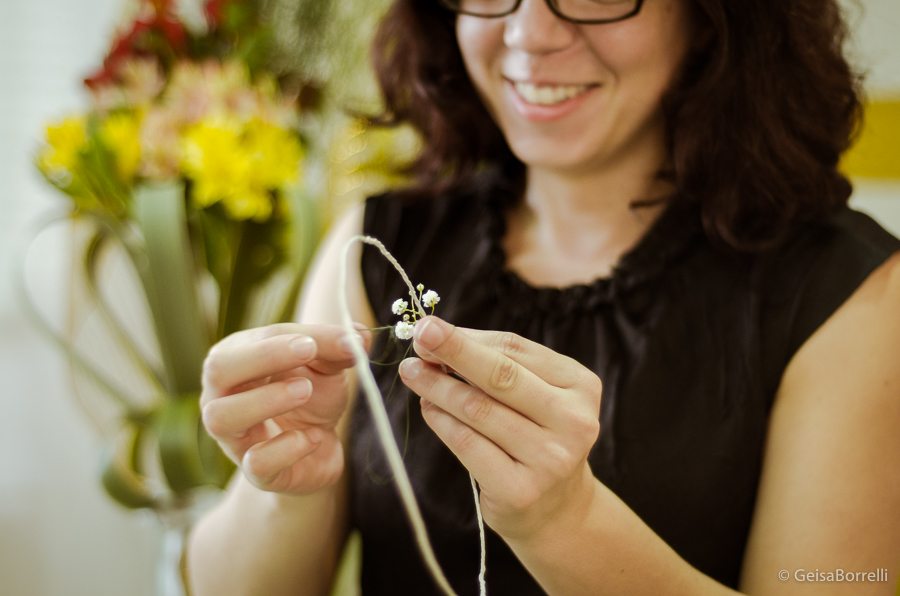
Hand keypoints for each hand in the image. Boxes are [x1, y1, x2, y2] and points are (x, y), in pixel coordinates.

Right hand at [200, 323, 370, 494]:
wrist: (318, 449)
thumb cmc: (311, 398)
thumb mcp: (325, 367)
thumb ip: (336, 348)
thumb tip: (357, 337)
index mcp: (237, 360)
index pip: (249, 341)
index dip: (282, 339)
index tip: (314, 342)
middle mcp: (222, 397)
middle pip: (217, 370)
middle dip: (262, 357)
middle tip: (307, 353)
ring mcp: (234, 437)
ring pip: (222, 417)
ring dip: (266, 400)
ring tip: (305, 391)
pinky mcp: (256, 472)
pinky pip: (257, 462)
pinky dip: (288, 447)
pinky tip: (313, 437)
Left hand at [398, 316, 602, 541]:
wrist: (557, 509)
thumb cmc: (537, 437)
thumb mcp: (535, 395)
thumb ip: (498, 364)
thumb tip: (438, 338)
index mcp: (581, 386)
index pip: (517, 350)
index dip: (468, 337)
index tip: (430, 325)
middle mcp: (574, 422)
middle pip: (500, 376)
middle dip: (453, 351)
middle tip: (419, 335)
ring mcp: (550, 459)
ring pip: (478, 409)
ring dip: (437, 386)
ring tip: (413, 373)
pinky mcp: (521, 490)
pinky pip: (468, 444)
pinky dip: (441, 421)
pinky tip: (428, 408)